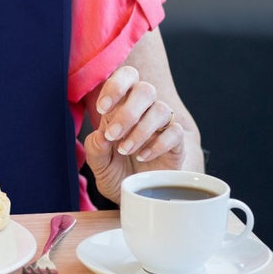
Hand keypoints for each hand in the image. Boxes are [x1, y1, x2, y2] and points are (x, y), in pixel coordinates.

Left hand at [85, 65, 187, 203]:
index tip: (101, 108)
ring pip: (161, 109)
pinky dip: (158, 144)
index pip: (126, 76)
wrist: (137, 196)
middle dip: (128, 111)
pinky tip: (143, 156)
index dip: (115, 86)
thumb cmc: (116, 173)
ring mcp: (162, 125)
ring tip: (125, 149)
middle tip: (113, 135)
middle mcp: (144, 110)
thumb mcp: (99, 165)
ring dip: (141, 129)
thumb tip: (100, 136)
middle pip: (146, 89)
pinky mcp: (177, 143)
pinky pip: (175, 132)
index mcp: (122, 105)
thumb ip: (95, 149)